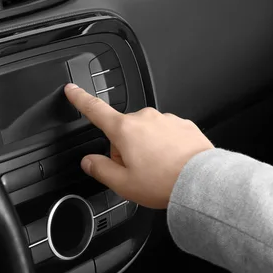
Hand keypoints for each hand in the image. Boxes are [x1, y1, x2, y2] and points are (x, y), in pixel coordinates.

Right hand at [65, 84, 212, 208]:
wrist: (200, 181)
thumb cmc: (164, 182)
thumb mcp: (123, 183)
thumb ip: (100, 169)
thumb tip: (89, 162)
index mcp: (125, 130)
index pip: (95, 110)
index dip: (80, 99)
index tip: (72, 89)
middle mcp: (145, 118)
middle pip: (124, 131)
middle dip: (125, 149)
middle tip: (137, 172)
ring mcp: (165, 119)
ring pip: (146, 133)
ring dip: (147, 148)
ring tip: (159, 171)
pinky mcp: (182, 124)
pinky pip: (166, 134)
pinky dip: (166, 147)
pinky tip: (172, 164)